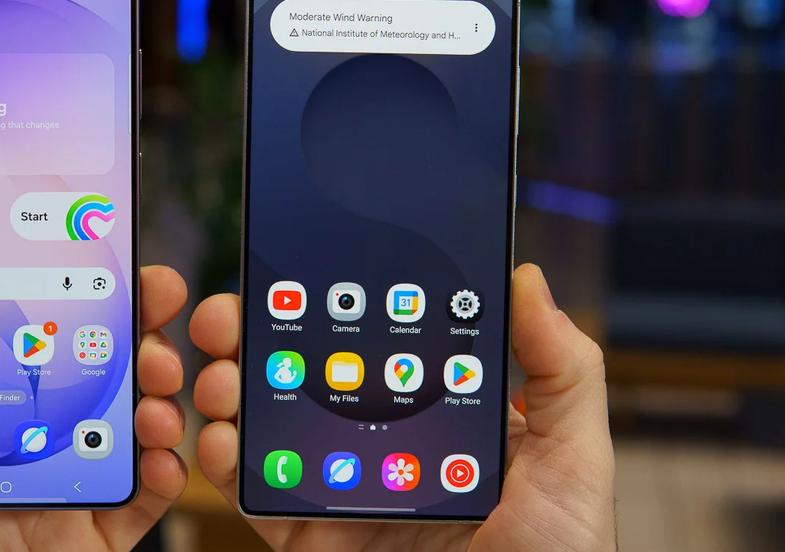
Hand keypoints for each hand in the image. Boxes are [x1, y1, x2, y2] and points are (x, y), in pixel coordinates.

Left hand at [0, 264, 187, 551]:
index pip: (15, 331)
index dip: (60, 285)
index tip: (94, 245)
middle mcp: (13, 442)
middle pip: (86, 367)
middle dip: (131, 323)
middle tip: (154, 292)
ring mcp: (53, 491)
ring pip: (126, 424)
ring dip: (158, 390)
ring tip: (158, 377)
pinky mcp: (82, 543)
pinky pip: (138, 504)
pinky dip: (166, 474)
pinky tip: (164, 453)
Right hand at [191, 264, 615, 551]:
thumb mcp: (573, 461)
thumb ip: (561, 370)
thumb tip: (527, 280)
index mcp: (439, 414)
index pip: (375, 339)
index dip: (328, 301)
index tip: (293, 268)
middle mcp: (381, 442)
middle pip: (305, 371)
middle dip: (255, 333)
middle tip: (229, 316)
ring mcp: (340, 488)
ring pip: (267, 422)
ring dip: (229, 387)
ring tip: (222, 378)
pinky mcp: (309, 535)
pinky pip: (256, 493)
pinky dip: (224, 462)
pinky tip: (221, 438)